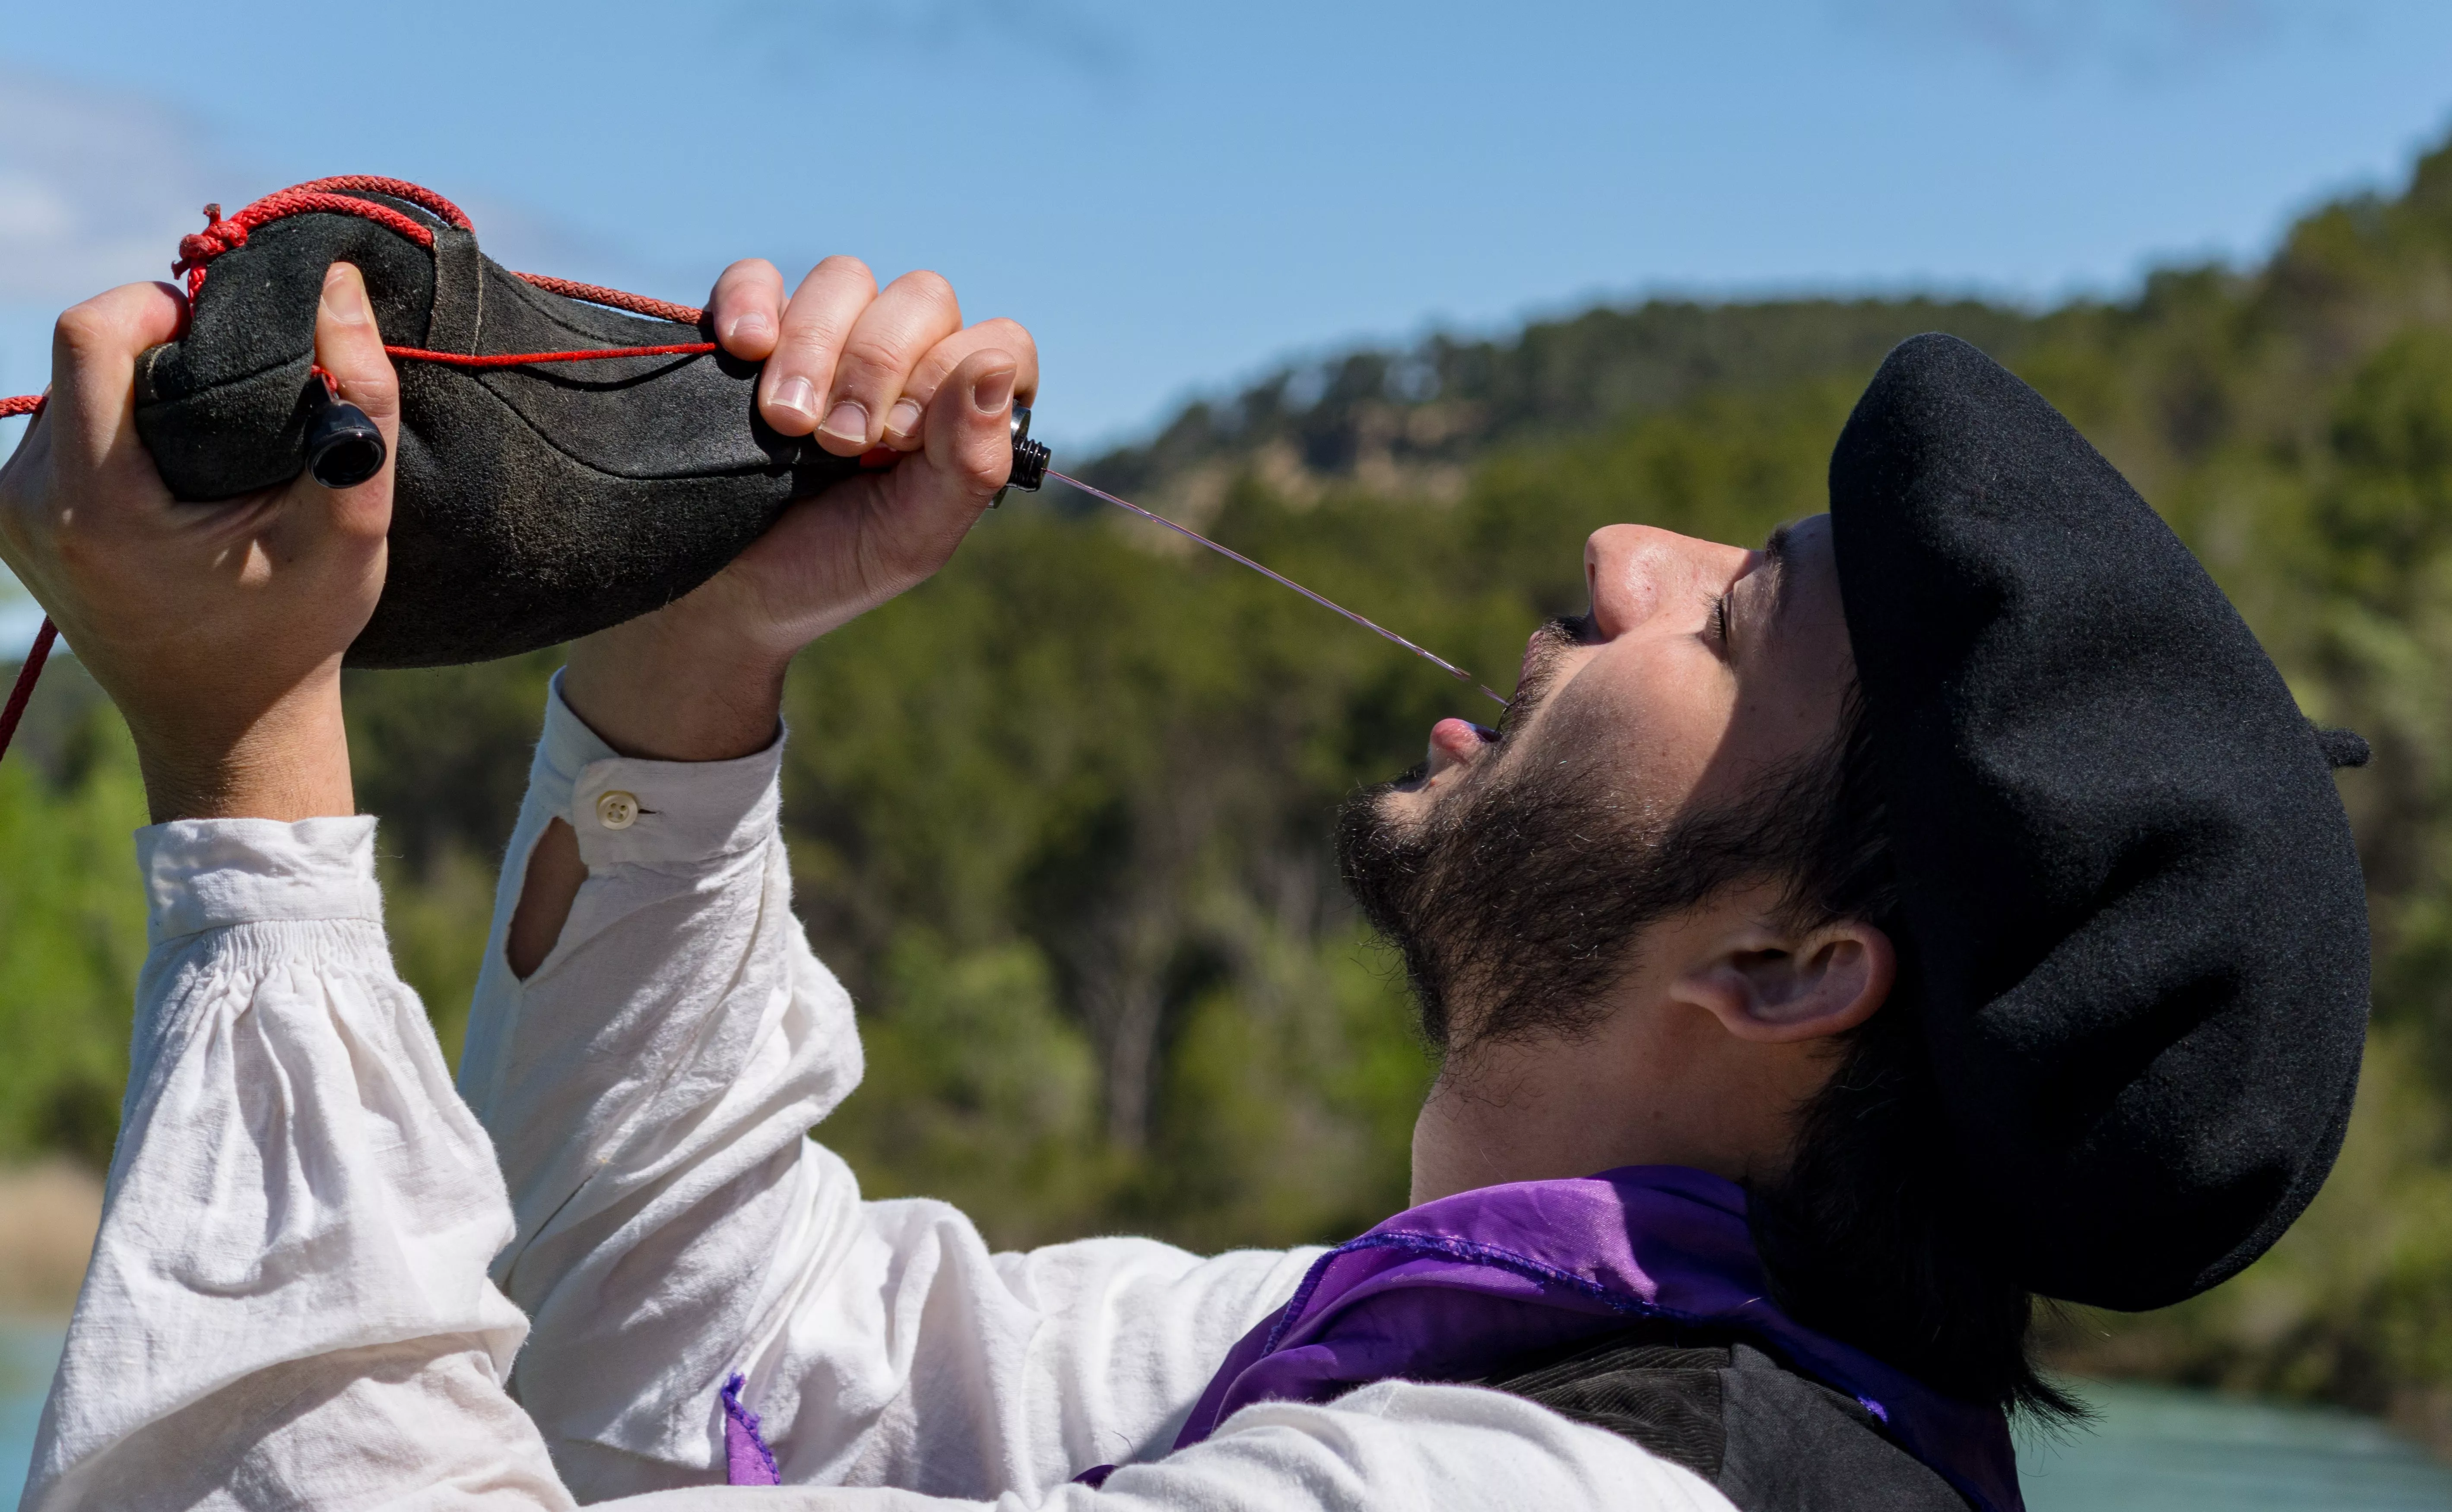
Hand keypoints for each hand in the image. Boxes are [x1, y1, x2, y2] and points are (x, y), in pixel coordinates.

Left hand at [0, 266, 398, 821]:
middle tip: (237, 396)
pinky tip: (175, 473)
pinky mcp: (8, 516)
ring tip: (212, 444)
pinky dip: (118, 423)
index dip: (162, 305)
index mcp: (97, 505)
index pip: (90, 334)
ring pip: (70, 386)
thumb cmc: (294, 631)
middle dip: (160, 348)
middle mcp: (28, 502)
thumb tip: (338, 284)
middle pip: (81, 355)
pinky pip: (61, 424)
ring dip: (140, 387)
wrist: (227, 726)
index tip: (225, 334)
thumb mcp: (350, 520)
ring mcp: (8, 512)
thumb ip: (359, 399)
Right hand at [559, 257, 1037, 760]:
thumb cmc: (835, 564)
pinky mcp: (749, 330)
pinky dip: (751, 301)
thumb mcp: (917, 535)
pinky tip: (743, 349)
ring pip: (845, 278)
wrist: (729, 593)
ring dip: (816, 347)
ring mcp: (824, 337)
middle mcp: (900, 359)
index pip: (995, 342)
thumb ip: (971, 460)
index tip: (897, 443)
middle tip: (839, 443)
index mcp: (954, 407)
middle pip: (922, 299)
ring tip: (786, 423)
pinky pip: (756, 275)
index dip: (948, 379)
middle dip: (879, 368)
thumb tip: (995, 365)